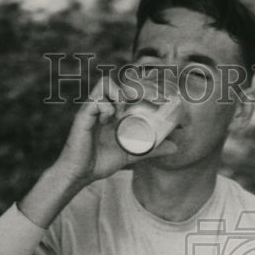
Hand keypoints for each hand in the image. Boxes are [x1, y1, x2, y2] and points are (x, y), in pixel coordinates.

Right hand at [53, 74, 177, 186]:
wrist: (79, 174)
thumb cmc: (100, 162)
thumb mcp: (131, 154)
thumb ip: (150, 149)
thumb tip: (175, 147)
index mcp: (114, 112)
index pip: (128, 88)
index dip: (142, 88)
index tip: (157, 99)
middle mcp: (103, 107)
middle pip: (119, 81)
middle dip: (134, 88)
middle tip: (144, 102)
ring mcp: (93, 109)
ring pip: (105, 83)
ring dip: (118, 94)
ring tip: (122, 112)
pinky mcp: (84, 116)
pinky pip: (96, 100)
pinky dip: (106, 107)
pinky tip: (108, 120)